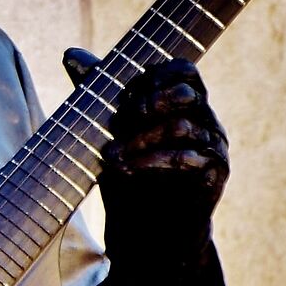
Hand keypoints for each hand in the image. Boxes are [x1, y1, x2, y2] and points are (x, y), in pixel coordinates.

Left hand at [65, 50, 228, 269]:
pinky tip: (128, 169)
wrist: (146, 232)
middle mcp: (205, 119)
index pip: (183, 70)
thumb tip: (70, 53)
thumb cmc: (130, 175)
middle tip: (125, 116)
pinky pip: (190, 157)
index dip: (155, 75)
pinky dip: (154, 161)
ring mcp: (214, 146)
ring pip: (185, 125)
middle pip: (191, 90)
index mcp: (184, 103)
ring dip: (142, 138)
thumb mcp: (108, 131)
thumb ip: (97, 92)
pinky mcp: (215, 175)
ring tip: (113, 155)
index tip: (127, 94)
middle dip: (155, 100)